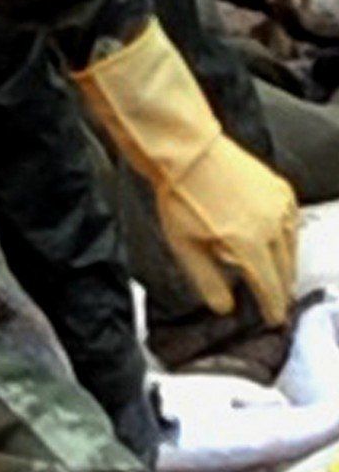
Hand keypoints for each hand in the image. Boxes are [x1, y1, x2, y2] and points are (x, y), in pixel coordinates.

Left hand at [149, 135, 300, 325]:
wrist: (186, 152)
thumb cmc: (179, 196)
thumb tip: (225, 307)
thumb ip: (208, 281)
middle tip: (279, 303)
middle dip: (282, 289)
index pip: (269, 286)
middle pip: (285, 269)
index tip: (275, 319)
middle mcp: (271, 226)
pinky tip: (280, 244)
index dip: (273, 307)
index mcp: (248, 244)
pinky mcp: (281, 190)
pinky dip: (288, 238)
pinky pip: (292, 223)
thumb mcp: (185, 246)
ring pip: (292, 247)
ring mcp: (280, 207)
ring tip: (280, 278)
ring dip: (287, 265)